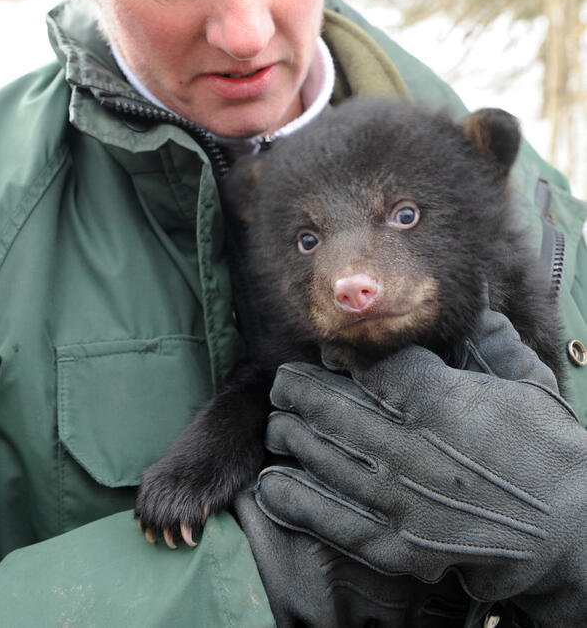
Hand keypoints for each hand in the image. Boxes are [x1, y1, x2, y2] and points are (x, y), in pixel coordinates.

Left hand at [256, 310, 586, 625]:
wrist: (570, 530)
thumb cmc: (547, 449)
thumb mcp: (525, 381)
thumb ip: (488, 335)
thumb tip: (475, 285)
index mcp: (438, 400)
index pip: (365, 365)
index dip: (336, 354)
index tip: (325, 352)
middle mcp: (409, 447)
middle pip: (330, 408)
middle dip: (297, 391)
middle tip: (282, 383)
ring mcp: (400, 500)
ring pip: (323, 458)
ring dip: (291, 436)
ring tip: (278, 423)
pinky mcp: (400, 545)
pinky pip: (332, 519)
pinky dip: (296, 499)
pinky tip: (273, 484)